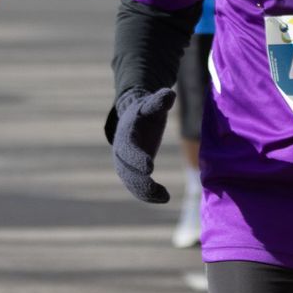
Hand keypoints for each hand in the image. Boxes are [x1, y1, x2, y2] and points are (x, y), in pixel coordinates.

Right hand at [106, 87, 175, 202]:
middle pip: (126, 169)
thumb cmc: (148, 110)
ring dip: (145, 191)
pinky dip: (148, 194)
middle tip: (156, 189)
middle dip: (140, 181)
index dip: (137, 158)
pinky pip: (137, 185)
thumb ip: (160, 101)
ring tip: (164, 197)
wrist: (135, 115)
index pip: (129, 148)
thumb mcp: (153, 103)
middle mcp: (122, 150)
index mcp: (126, 134)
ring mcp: (125, 162)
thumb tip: (170, 94)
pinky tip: (164, 198)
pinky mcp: (131, 170)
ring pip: (131, 181)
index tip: (149, 168)